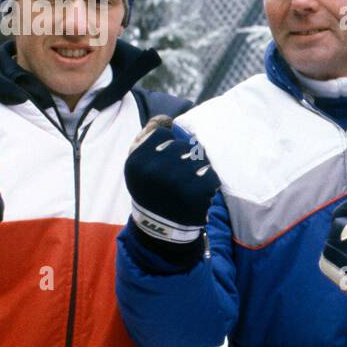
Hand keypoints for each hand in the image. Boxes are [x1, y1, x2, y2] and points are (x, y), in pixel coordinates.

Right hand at [124, 116, 219, 254]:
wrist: (160, 227)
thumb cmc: (149, 190)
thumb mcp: (136, 164)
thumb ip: (146, 137)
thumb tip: (166, 118)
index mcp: (138, 160)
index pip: (162, 134)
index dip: (166, 145)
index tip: (164, 159)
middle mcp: (157, 168)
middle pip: (182, 146)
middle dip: (182, 158)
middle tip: (176, 177)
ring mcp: (179, 179)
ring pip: (198, 157)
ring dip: (196, 168)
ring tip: (186, 184)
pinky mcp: (199, 190)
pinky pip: (211, 173)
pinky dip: (207, 182)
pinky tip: (196, 193)